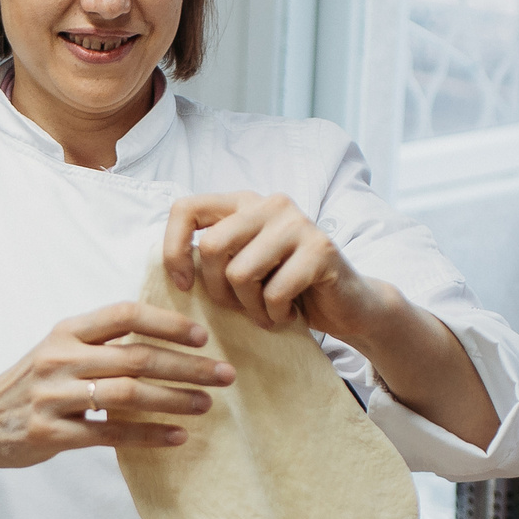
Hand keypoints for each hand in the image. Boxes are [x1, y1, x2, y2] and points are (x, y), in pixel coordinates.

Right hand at [0, 301, 238, 518]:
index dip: (166, 323)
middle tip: (225, 375)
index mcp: (66, 332)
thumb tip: (165, 336)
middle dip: (187, 366)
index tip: (202, 337)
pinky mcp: (52, 434)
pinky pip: (110, 433)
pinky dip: (149, 434)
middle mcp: (59, 358)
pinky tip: (178, 436)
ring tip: (207, 405)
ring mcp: (53, 396)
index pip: (124, 315)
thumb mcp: (59, 349)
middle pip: (136, 357)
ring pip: (127, 394)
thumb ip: (101, 341)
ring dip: (174, 399)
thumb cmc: (33, 383)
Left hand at [164, 192, 391, 336]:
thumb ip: (213, 256)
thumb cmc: (286, 288)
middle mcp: (270, 203)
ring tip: (266, 312)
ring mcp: (298, 223)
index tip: (182, 285)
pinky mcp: (320, 249)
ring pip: (240, 273)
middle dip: (217, 291)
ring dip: (249, 307)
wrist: (348, 305)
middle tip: (239, 307)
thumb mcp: (242, 266)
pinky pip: (274, 291)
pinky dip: (275, 314)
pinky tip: (290, 314)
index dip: (173, 249)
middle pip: (212, 247)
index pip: (186, 208)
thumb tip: (170, 267)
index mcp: (244, 203)